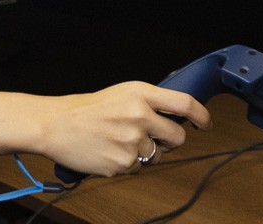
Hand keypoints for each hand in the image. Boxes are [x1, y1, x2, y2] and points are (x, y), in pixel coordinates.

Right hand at [37, 81, 210, 176]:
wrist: (56, 125)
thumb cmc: (87, 109)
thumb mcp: (122, 94)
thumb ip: (149, 103)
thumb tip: (175, 116)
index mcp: (140, 94)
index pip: (185, 103)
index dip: (202, 115)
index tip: (206, 123)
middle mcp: (140, 116)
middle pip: (177, 136)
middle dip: (170, 140)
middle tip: (154, 137)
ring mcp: (132, 142)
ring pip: (156, 155)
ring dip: (145, 153)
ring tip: (120, 141)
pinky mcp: (122, 164)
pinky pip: (137, 168)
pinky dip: (127, 163)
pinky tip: (110, 151)